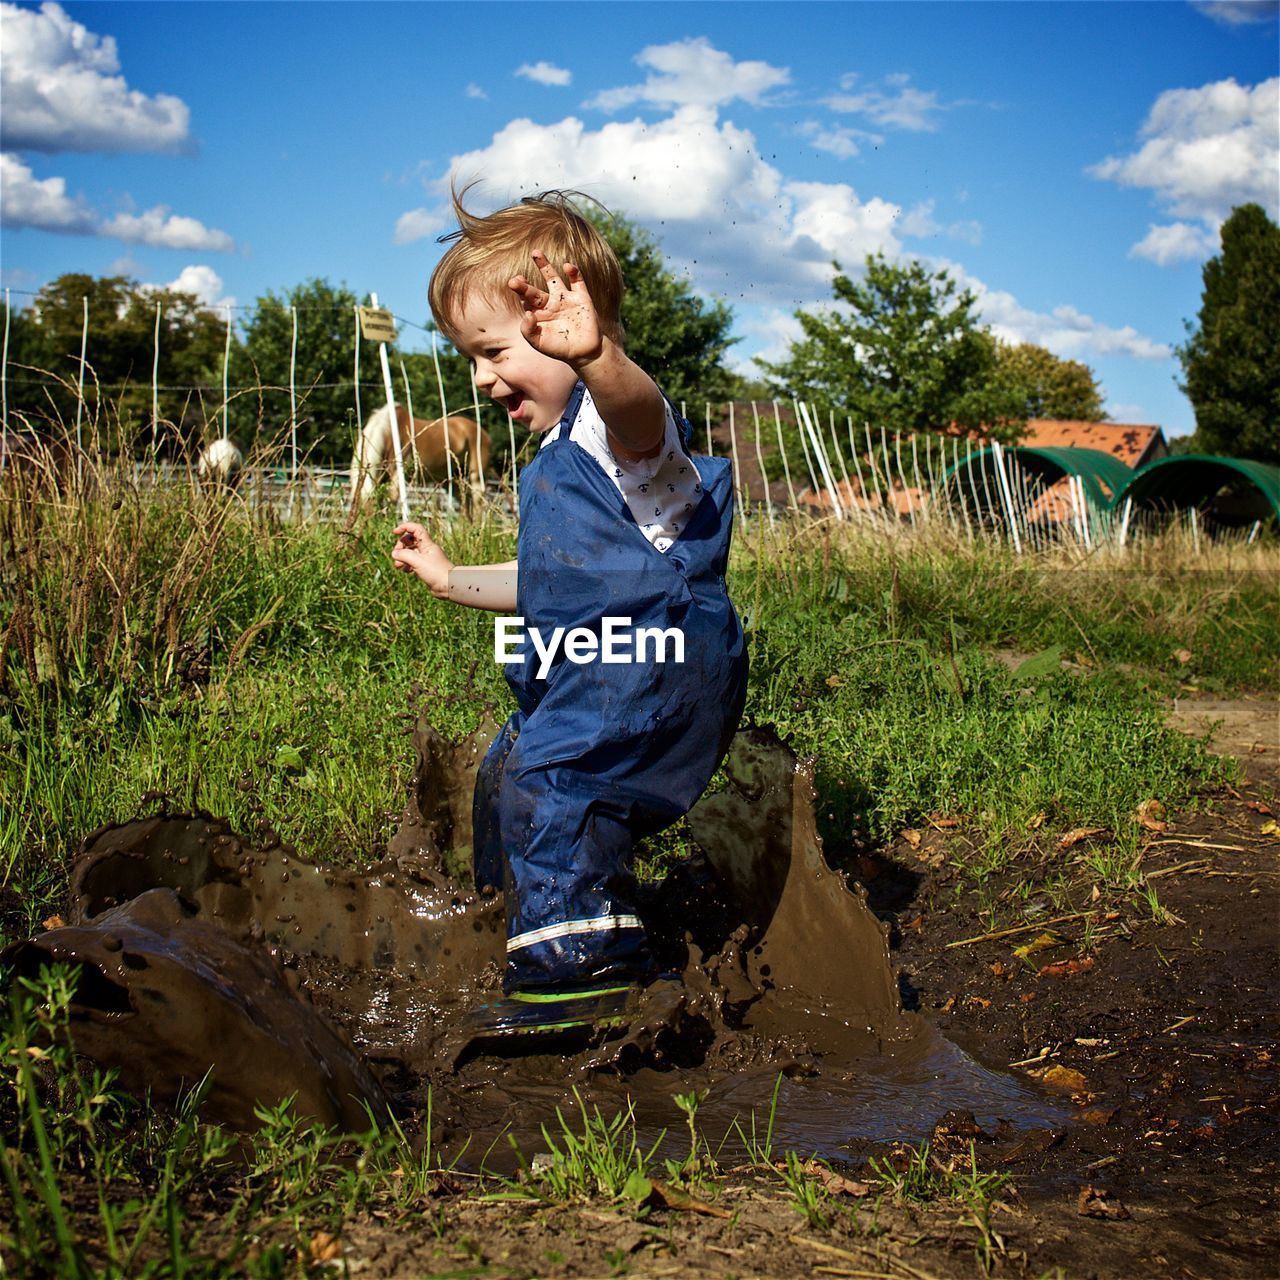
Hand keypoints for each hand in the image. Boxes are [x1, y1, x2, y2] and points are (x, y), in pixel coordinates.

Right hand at [391, 522, 452, 598]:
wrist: (449, 586)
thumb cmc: (436, 572)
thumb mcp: (418, 562)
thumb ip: (404, 555)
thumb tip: (394, 553)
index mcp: (427, 544)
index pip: (415, 529)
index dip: (405, 528)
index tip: (395, 532)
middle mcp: (426, 549)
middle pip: (410, 540)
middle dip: (400, 546)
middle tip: (396, 555)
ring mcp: (425, 559)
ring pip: (410, 553)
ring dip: (402, 557)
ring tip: (398, 566)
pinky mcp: (425, 568)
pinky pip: (413, 563)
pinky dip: (407, 565)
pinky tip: (406, 571)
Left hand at [508, 250, 602, 365]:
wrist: (585, 353)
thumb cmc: (560, 349)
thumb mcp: (539, 343)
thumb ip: (528, 330)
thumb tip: (527, 313)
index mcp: (539, 314)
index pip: (526, 300)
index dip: (520, 293)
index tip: (514, 285)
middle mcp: (551, 303)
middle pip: (534, 290)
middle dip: (524, 285)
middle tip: (515, 280)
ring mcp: (566, 299)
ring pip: (553, 278)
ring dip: (545, 266)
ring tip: (535, 252)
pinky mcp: (582, 298)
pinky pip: (577, 282)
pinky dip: (573, 272)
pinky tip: (567, 266)